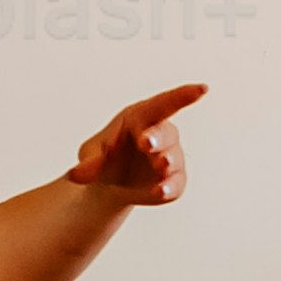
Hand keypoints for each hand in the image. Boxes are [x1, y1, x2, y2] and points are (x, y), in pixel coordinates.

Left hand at [72, 86, 204, 205]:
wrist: (108, 184)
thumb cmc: (102, 157)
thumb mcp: (89, 154)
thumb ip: (87, 162)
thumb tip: (78, 173)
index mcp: (140, 118)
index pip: (164, 104)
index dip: (184, 95)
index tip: (202, 89)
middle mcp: (159, 135)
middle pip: (166, 133)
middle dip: (159, 137)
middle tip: (147, 143)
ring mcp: (168, 159)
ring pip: (174, 158)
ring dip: (167, 162)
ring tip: (159, 166)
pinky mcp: (172, 181)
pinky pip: (176, 184)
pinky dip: (169, 188)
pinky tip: (161, 191)